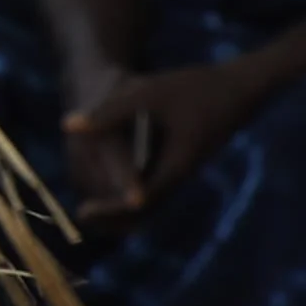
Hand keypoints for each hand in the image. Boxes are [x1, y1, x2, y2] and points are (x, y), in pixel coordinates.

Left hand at [60, 56, 277, 221]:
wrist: (237, 89)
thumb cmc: (194, 87)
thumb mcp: (147, 94)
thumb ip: (108, 113)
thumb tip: (68, 126)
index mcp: (175, 165)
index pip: (138, 200)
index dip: (109, 210)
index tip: (83, 213)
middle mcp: (181, 175)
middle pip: (144, 210)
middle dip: (112, 216)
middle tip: (82, 217)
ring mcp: (184, 171)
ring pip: (151, 202)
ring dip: (122, 209)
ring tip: (92, 211)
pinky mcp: (184, 163)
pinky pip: (157, 188)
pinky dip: (133, 194)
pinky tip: (112, 189)